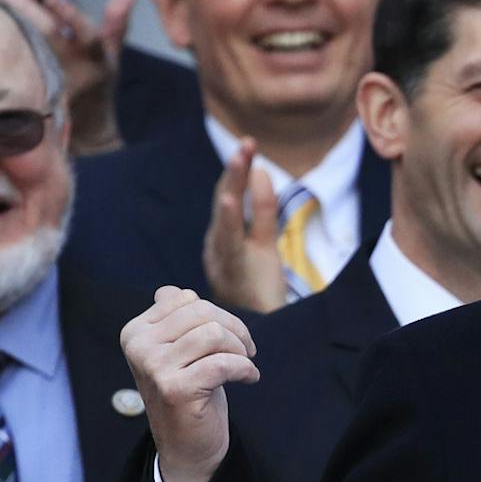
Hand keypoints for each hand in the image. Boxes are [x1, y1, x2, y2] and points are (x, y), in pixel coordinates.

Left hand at [3, 0, 134, 155]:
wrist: (89, 132)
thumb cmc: (97, 83)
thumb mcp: (110, 54)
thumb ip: (116, 22)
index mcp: (97, 62)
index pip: (89, 36)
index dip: (72, 16)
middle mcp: (77, 75)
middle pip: (52, 40)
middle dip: (30, 13)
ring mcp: (53, 88)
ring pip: (29, 53)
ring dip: (11, 29)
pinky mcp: (32, 99)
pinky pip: (13, 72)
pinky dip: (0, 52)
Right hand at [120, 286, 259, 481]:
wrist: (187, 446)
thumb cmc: (188, 392)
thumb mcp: (176, 351)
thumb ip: (171, 319)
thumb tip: (169, 290)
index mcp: (135, 333)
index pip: (186, 299)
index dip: (218, 314)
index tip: (230, 336)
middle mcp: (138, 347)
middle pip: (202, 312)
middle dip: (235, 329)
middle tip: (246, 350)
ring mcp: (154, 369)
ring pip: (213, 334)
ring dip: (240, 349)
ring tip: (245, 364)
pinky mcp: (175, 390)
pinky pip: (223, 363)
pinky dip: (245, 369)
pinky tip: (249, 378)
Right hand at [201, 140, 287, 312]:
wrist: (251, 339)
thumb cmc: (254, 295)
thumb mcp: (262, 247)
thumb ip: (263, 212)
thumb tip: (261, 172)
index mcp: (222, 240)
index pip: (228, 198)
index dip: (237, 171)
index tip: (249, 145)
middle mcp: (217, 248)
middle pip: (224, 202)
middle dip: (234, 171)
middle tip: (246, 142)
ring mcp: (224, 261)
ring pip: (225, 217)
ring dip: (234, 186)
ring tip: (241, 157)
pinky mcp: (234, 276)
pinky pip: (231, 244)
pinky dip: (230, 219)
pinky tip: (232, 199)